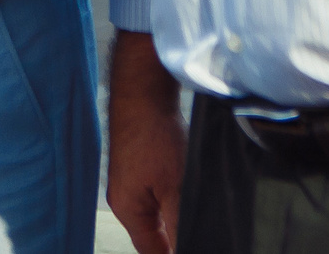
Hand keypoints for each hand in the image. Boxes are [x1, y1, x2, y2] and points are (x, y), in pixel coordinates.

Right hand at [106, 32, 184, 253]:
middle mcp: (126, 199)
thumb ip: (180, 224)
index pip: (152, 252)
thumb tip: (190, 245)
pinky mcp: (140, 166)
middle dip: (176, 239)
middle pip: (153, 236)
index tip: (197, 247)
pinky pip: (157, 195)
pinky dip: (174, 200)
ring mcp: (131, 182)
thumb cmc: (153, 134)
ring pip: (158, 215)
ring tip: (198, 216)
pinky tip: (189, 192)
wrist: (144, 91)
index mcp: (128, 210)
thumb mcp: (175, 188)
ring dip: (176, 219)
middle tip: (202, 234)